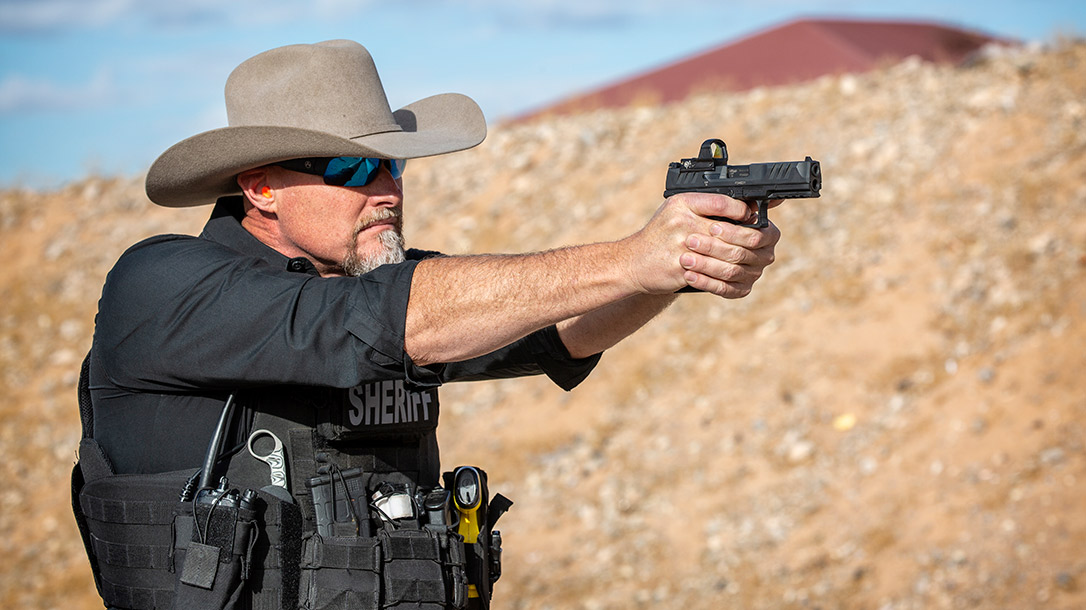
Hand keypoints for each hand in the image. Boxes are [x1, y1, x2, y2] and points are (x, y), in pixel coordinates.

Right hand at [626, 193, 780, 296]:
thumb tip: (746, 208)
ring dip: (743, 260)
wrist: (631, 262)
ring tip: (751, 260)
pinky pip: (713, 276)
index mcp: (683, 204)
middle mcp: (681, 223)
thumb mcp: (678, 210)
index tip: (753, 216)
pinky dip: (727, 278)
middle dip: (750, 238)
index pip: (722, 202)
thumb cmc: (660, 235)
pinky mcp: (681, 270)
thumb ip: (707, 206)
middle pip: (729, 231)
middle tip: (762, 242)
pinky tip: (735, 275)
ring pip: (726, 256)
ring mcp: (681, 248)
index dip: (743, 210)